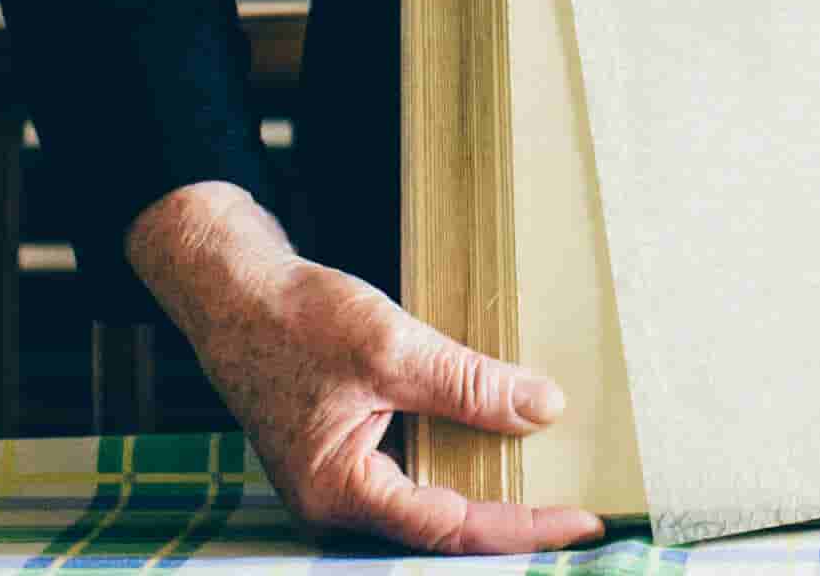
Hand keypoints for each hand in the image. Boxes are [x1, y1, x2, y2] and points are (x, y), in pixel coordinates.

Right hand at [126, 182, 603, 552]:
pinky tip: (507, 443)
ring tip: (559, 480)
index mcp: (338, 491)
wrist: (234, 290)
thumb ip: (468, 384)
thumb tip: (544, 410)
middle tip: (585, 509)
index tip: (582, 519)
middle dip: (515, 520)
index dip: (523, 528)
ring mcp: (341, 479)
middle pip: (443, 527)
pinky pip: (418, 469)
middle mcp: (337, 501)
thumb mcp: (391, 347)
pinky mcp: (350, 451)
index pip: (449, 528)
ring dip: (492, 489)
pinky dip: (464, 459)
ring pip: (433, 499)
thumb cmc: (292, 318)